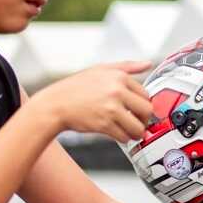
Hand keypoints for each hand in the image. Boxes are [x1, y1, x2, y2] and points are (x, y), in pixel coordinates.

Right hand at [32, 60, 154, 141]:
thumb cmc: (76, 87)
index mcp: (119, 76)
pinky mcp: (104, 124)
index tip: (139, 111)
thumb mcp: (101, 69)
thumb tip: (147, 64)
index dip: (144, 105)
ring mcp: (111, 108)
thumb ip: (127, 66)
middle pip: (146, 111)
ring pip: (137, 127)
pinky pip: (124, 136)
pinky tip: (118, 134)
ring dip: (136, 132)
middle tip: (138, 123)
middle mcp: (117, 91)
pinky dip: (124, 138)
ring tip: (130, 132)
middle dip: (144, 120)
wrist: (55, 104)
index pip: (145, 94)